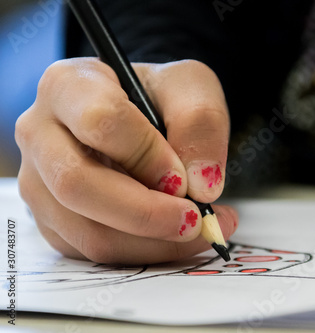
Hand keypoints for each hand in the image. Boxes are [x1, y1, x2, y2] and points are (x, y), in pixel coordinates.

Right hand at [15, 58, 237, 264]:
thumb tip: (201, 186)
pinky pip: (95, 251)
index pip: (100, 122)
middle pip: (77, 185)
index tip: (186, 178)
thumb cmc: (161, 97)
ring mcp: (40, 181)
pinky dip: (145, 252)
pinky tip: (176, 235)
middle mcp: (40, 134)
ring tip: (201, 228)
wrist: (142, 116)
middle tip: (197, 220)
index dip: (147, 155)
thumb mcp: (191, 87)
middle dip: (146, 213)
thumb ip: (200, 123)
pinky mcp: (54, 219)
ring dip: (153, 242)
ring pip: (87, 230)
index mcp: (68, 85)